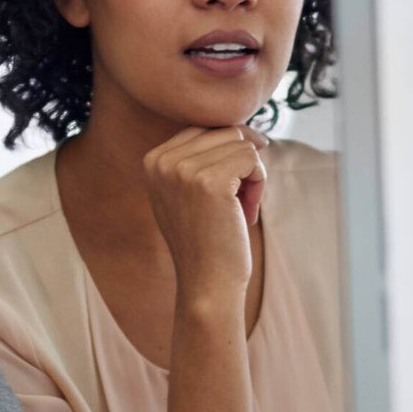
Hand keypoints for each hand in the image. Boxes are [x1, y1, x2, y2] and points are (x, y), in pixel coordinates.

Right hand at [142, 126, 266, 306]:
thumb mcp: (190, 191)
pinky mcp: (210, 181)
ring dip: (252, 176)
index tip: (236, 184)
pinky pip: (252, 159)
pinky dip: (259, 183)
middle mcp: (162, 160)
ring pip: (241, 144)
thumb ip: (201, 157)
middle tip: (241, 201)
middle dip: (243, 163)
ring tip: (241, 209)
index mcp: (153, 159)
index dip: (230, 150)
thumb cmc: (208, 240)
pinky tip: (246, 213)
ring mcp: (183, 169)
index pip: (205, 128)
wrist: (207, 284)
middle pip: (224, 131)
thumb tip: (243, 127)